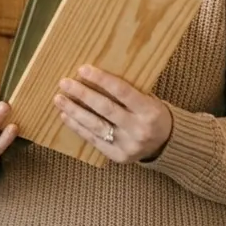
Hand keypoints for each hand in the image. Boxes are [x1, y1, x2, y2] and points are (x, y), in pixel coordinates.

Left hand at [54, 65, 172, 163]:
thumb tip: (95, 74)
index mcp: (149, 111)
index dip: (101, 79)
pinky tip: (65, 116)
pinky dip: (77, 127)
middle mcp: (139, 129)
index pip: (122, 91)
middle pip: (105, 109)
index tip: (82, 69)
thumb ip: (127, 91)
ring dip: (74, 111)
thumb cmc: (152, 113)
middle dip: (82, 94)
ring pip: (96, 126)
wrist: (166, 144)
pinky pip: (93, 140)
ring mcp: (128, 145)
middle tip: (64, 83)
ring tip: (59, 99)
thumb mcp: (148, 99)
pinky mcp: (118, 156)